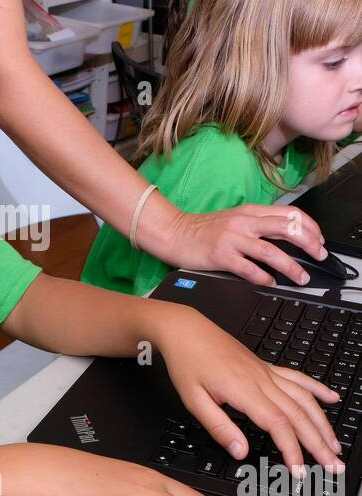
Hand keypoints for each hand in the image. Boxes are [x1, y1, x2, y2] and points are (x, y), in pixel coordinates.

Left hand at [153, 305, 342, 473]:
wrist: (186, 330)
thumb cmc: (187, 362)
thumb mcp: (194, 401)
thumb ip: (219, 428)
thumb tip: (241, 452)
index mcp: (244, 390)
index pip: (278, 425)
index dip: (292, 450)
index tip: (298, 471)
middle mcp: (261, 380)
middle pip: (299, 415)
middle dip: (318, 443)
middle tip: (332, 465)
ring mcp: (266, 372)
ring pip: (304, 398)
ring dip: (322, 422)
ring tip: (334, 444)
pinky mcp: (266, 366)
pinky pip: (298, 378)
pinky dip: (317, 388)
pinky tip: (332, 398)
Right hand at [171, 204, 326, 288]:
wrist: (175, 233)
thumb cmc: (205, 230)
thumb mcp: (236, 219)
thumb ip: (260, 226)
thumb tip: (288, 239)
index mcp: (251, 212)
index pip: (289, 214)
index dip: (310, 227)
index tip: (319, 241)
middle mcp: (244, 222)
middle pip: (286, 229)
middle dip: (309, 243)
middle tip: (319, 256)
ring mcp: (232, 239)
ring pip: (271, 251)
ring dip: (291, 267)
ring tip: (301, 278)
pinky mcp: (221, 255)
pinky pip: (248, 268)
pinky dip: (263, 277)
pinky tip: (270, 283)